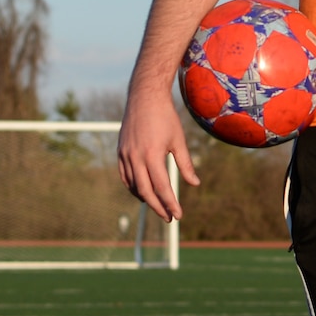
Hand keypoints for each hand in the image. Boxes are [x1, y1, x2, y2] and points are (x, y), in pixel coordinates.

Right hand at [116, 93, 200, 221]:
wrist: (145, 97)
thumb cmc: (166, 118)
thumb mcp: (179, 140)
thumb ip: (186, 164)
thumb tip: (195, 184)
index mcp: (152, 155)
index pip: (162, 187)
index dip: (170, 204)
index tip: (177, 215)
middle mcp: (136, 157)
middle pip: (145, 191)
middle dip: (158, 207)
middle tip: (168, 218)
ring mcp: (125, 154)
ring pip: (133, 185)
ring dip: (145, 198)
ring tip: (158, 206)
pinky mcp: (120, 151)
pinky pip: (124, 175)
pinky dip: (132, 187)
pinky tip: (142, 192)